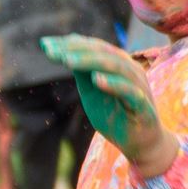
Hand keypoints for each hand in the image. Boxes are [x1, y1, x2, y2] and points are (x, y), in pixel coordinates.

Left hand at [42, 33, 173, 177]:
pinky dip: (113, 84)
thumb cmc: (116, 115)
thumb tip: (61, 52)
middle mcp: (129, 68)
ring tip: (68, 61)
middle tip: (51, 51)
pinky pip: (129, 90)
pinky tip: (96, 80)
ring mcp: (138, 85)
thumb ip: (82, 74)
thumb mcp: (92, 93)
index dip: (68, 44)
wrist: (141, 144)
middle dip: (75, 49)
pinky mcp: (143, 104)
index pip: (92, 46)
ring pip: (116, 65)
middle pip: (103, 51)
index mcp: (117, 63)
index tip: (44, 45)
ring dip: (90, 61)